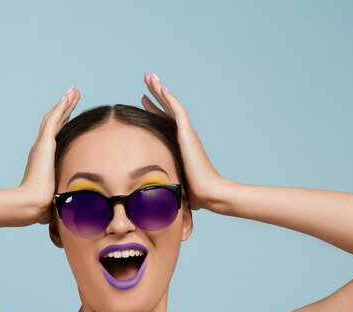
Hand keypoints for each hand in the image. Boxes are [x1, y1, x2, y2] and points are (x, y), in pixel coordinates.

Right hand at [18, 86, 80, 223]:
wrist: (34, 204)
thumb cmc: (46, 204)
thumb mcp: (60, 194)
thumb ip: (67, 194)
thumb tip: (80, 205)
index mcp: (46, 159)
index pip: (58, 137)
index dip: (65, 124)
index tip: (72, 114)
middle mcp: (42, 149)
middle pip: (56, 123)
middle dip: (65, 109)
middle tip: (73, 95)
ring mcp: (42, 145)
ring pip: (55, 118)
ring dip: (65, 104)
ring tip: (74, 91)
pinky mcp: (44, 144)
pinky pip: (53, 120)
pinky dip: (61, 107)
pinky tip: (68, 96)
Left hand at [141, 72, 231, 210]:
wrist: (209, 193)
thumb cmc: (193, 193)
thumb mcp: (173, 181)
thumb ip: (163, 179)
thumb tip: (148, 191)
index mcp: (180, 144)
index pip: (164, 121)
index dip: (154, 109)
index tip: (144, 99)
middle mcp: (184, 135)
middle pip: (166, 108)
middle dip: (155, 93)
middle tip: (147, 79)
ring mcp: (186, 133)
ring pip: (171, 105)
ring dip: (159, 89)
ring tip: (149, 76)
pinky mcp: (187, 134)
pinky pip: (177, 110)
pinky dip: (169, 98)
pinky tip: (160, 87)